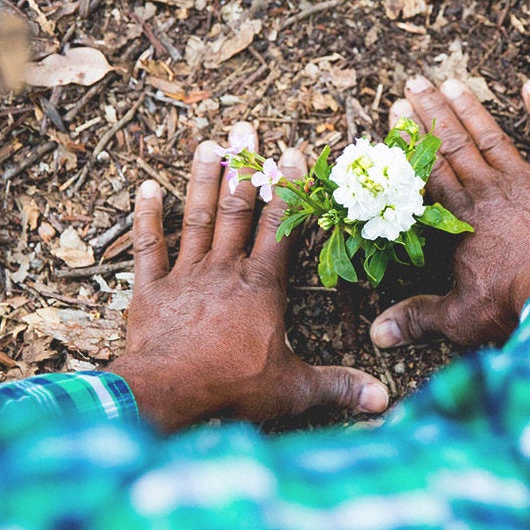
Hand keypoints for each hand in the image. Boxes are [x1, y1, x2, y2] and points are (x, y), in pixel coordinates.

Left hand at [108, 123, 388, 431]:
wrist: (169, 392)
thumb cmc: (233, 387)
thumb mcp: (294, 389)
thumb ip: (337, 386)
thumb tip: (382, 401)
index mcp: (262, 286)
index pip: (281, 228)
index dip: (288, 190)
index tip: (291, 153)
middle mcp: (225, 269)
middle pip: (236, 209)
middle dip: (243, 167)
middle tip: (244, 128)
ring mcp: (186, 275)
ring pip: (196, 217)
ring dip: (201, 179)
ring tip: (207, 143)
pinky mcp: (150, 290)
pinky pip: (149, 247)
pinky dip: (147, 217)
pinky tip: (147, 188)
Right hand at [370, 77, 529, 348]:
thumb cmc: (509, 305)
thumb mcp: (457, 316)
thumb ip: (417, 318)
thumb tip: (378, 337)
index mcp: (460, 216)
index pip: (429, 168)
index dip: (412, 138)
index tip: (397, 109)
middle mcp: (488, 188)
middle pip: (454, 144)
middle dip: (432, 111)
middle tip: (414, 81)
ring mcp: (526, 179)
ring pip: (492, 136)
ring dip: (472, 108)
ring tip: (453, 82)